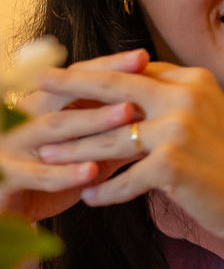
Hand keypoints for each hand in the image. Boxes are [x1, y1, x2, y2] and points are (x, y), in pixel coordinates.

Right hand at [0, 50, 143, 221]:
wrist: (6, 212)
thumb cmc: (53, 173)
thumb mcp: (89, 150)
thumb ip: (117, 133)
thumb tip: (162, 114)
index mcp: (44, 105)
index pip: (78, 77)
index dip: (109, 66)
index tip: (144, 56)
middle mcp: (25, 118)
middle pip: (66, 94)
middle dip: (104, 82)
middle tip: (142, 72)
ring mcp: (12, 145)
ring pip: (53, 127)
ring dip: (92, 119)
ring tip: (127, 112)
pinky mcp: (5, 177)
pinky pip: (36, 174)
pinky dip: (65, 172)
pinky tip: (93, 171)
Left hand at [33, 54, 223, 252]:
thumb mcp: (213, 116)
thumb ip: (177, 100)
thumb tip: (133, 96)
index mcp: (195, 80)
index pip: (136, 69)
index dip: (99, 73)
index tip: (70, 75)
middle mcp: (185, 97)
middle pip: (113, 87)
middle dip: (71, 86)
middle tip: (40, 86)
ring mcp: (177, 130)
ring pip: (109, 139)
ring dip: (75, 151)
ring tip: (49, 156)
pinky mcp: (171, 166)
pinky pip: (122, 180)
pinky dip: (104, 192)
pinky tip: (91, 198)